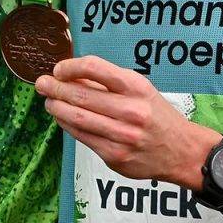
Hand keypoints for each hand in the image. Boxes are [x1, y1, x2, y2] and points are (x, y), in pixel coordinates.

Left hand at [35, 55, 221, 188]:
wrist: (181, 151)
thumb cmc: (156, 115)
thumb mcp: (140, 89)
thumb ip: (108, 82)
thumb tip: (71, 73)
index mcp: (136, 87)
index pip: (95, 68)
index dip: (70, 67)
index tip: (59, 69)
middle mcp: (130, 111)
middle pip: (81, 95)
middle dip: (55, 87)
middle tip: (42, 84)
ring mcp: (122, 135)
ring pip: (77, 118)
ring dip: (56, 107)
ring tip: (49, 101)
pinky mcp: (115, 156)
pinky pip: (82, 137)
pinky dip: (67, 126)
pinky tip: (62, 118)